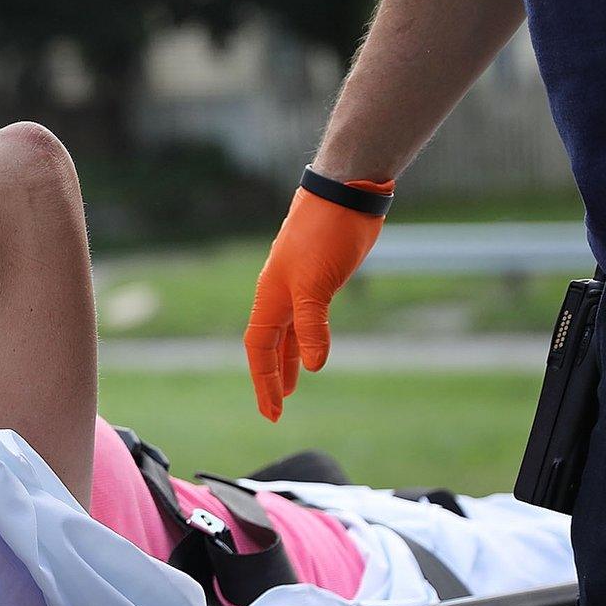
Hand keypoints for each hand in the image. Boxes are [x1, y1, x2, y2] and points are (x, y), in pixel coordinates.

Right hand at [243, 178, 391, 420]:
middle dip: (271, 378)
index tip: (272, 413)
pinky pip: (307, 317)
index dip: (264, 381)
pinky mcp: (321, 277)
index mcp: (270, 298)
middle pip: (269, 345)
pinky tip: (314, 348)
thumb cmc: (325, 234)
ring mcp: (300, 286)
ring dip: (288, 360)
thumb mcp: (316, 284)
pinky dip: (307, 338)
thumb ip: (311, 325)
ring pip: (288, 332)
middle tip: (275, 410)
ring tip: (291, 388)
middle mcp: (280, 295)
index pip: (259, 349)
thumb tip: (313, 366)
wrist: (345, 192)